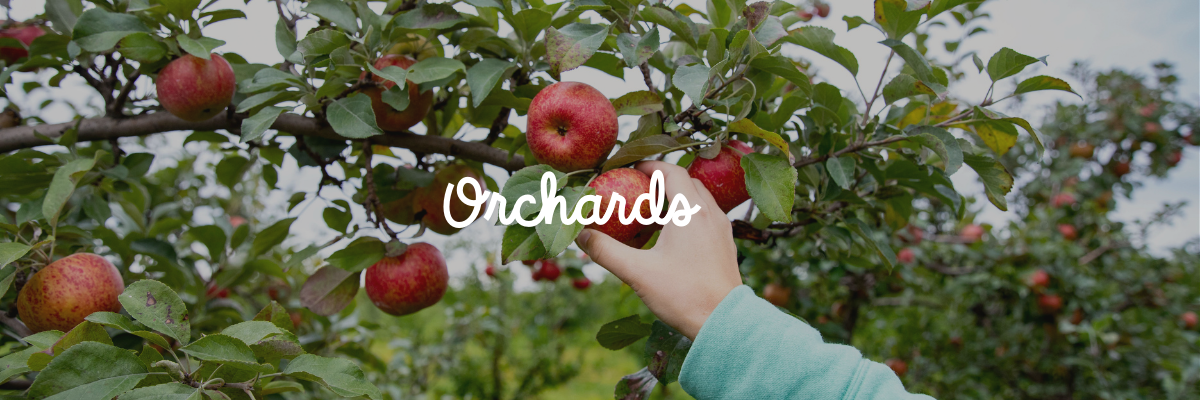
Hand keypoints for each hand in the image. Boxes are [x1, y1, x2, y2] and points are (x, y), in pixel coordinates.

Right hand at [575, 161, 742, 338]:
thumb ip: (606, 251)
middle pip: (686, 181)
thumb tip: (580, 235)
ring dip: (676, 197)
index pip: (671, 171)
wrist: (724, 323)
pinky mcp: (725, 244)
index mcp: (690, 212)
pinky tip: (671, 236)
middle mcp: (710, 214)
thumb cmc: (683, 295)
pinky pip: (705, 217)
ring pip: (698, 199)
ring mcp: (721, 229)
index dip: (649, 165)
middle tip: (637, 188)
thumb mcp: (638, 273)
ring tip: (652, 211)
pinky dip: (687, 215)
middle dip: (661, 179)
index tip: (629, 169)